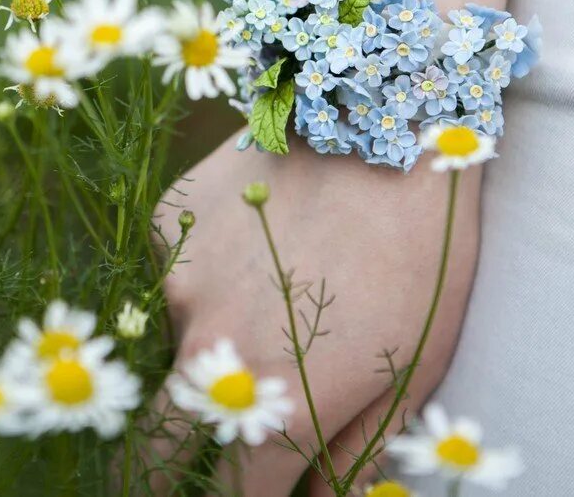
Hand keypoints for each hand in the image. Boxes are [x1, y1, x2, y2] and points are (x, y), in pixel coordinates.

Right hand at [150, 132, 480, 495]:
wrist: (384, 115)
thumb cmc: (421, 250)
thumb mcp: (412, 369)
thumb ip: (350, 454)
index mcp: (280, 403)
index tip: (246, 493)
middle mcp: (211, 352)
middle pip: (152, 453)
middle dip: (158, 481)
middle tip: (178, 473)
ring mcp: (178, 282)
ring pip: (172, 347)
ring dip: (205, 351)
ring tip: (270, 301)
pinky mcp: (168, 225)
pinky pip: (175, 275)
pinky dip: (207, 278)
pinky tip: (259, 242)